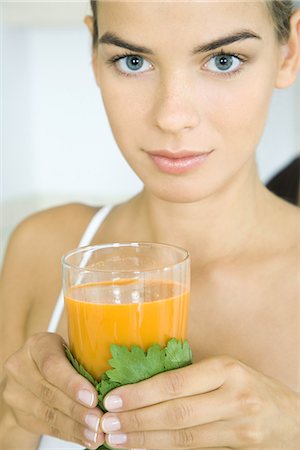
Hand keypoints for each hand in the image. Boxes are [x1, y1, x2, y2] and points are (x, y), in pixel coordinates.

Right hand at [3, 332, 103, 448]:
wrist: (39, 366)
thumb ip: (89, 358)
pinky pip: (46, 427)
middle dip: (78, 410)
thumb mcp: (74, 347)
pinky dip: (69, 434)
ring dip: (75, 427)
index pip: (52, 365)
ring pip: (48, 413)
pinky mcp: (19, 414)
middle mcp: (20, 367)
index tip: (93, 398)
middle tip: (100, 421)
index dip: (72, 384)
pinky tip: (86, 438)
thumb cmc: (66, 354)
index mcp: (37, 345)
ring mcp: (16, 392)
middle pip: (50, 393)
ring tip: (96, 434)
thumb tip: (123, 373)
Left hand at [100, 356, 299, 448]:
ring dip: (145, 440)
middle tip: (107, 424)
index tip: (114, 399)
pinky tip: (145, 447)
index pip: (175, 383)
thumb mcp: (225, 371)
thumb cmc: (250, 386)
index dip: (141, 394)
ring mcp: (239, 424)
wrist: (291, 417)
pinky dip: (165, 448)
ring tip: (118, 439)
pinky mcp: (240, 445)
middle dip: (137, 420)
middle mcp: (233, 396)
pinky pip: (194, 448)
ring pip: (182, 437)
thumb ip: (192, 378)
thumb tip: (142, 385)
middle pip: (176, 413)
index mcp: (225, 368)